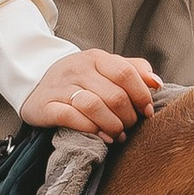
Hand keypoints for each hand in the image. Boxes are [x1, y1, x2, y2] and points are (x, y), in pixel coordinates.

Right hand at [21, 49, 162, 142]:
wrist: (37, 84)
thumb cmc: (80, 80)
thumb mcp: (105, 68)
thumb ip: (133, 70)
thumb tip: (156, 83)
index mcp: (95, 57)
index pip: (125, 73)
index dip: (141, 95)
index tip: (146, 111)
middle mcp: (77, 69)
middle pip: (113, 95)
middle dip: (128, 116)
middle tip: (130, 126)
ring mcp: (60, 87)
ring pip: (93, 106)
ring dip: (112, 125)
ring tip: (118, 134)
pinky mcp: (45, 106)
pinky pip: (70, 117)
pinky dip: (90, 128)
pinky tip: (101, 136)